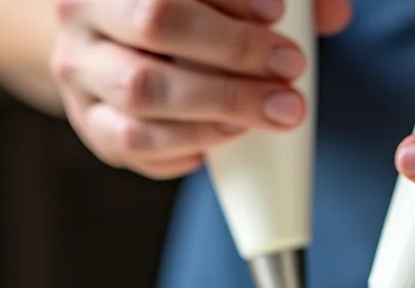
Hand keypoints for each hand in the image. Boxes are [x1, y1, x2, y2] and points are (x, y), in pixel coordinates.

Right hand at [51, 0, 351, 178]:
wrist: (114, 37)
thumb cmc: (182, 7)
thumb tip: (334, 14)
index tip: (279, 14)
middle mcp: (82, 15)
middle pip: (154, 25)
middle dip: (233, 53)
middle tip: (288, 72)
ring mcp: (80, 74)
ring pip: (141, 97)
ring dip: (216, 109)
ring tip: (266, 111)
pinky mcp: (90, 125)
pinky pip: (135, 147)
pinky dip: (188, 146)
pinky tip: (228, 136)